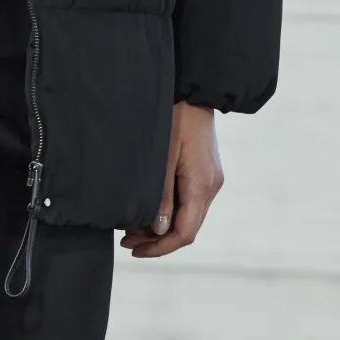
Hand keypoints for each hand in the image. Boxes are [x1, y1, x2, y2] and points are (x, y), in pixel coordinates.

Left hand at [119, 101, 223, 257]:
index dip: (160, 247)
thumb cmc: (175, 117)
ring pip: (188, 215)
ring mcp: (211, 179)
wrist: (194, 90)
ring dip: (163, 226)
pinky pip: (190, 201)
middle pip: (187, 227)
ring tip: (133, 228)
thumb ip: (161, 194)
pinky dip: (170, 210)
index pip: (185, 233)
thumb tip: (159, 230)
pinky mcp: (206, 171)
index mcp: (201, 185)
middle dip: (158, 239)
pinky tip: (151, 208)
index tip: (136, 250)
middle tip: (127, 240)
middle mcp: (211, 186)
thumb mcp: (162, 156)